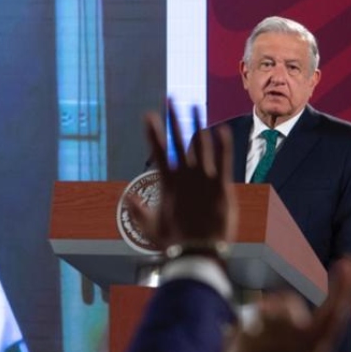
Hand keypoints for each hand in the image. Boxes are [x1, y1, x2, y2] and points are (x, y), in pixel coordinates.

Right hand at [129, 99, 234, 247]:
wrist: (199, 252)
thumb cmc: (174, 241)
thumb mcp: (150, 226)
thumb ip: (137, 210)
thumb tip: (126, 197)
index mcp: (168, 182)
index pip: (157, 150)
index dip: (152, 131)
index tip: (148, 114)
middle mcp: (186, 176)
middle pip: (178, 139)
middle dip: (174, 117)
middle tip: (171, 98)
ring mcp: (205, 179)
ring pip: (202, 144)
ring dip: (198, 123)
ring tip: (196, 106)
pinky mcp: (222, 187)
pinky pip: (224, 160)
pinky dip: (223, 144)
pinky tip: (221, 128)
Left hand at [223, 255, 350, 351]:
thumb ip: (285, 334)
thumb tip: (266, 301)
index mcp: (315, 351)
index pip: (335, 311)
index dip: (344, 286)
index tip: (350, 262)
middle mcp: (295, 340)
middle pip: (286, 301)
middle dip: (278, 308)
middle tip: (271, 334)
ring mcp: (268, 336)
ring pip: (258, 310)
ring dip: (255, 324)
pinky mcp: (241, 339)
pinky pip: (237, 324)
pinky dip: (236, 339)